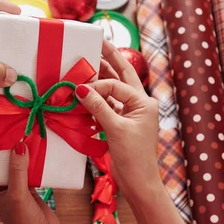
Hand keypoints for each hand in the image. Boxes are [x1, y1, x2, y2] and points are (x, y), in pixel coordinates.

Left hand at [0, 142, 61, 223]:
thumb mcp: (18, 197)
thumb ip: (17, 172)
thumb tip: (18, 146)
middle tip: (2, 129)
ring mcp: (10, 190)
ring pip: (8, 166)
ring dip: (11, 154)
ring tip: (17, 135)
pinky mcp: (26, 190)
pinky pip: (23, 170)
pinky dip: (25, 161)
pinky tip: (31, 150)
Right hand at [75, 40, 159, 196]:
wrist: (138, 182)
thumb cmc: (133, 156)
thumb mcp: (115, 130)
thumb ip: (98, 107)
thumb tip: (81, 88)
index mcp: (144, 103)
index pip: (117, 85)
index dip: (99, 85)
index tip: (80, 88)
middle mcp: (139, 104)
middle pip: (122, 76)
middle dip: (110, 59)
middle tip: (98, 41)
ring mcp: (129, 113)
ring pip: (113, 90)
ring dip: (101, 78)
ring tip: (88, 61)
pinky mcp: (120, 123)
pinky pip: (107, 105)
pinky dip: (96, 99)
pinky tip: (85, 92)